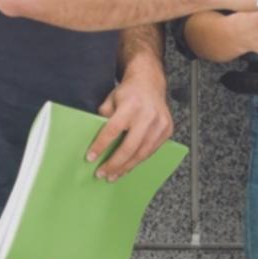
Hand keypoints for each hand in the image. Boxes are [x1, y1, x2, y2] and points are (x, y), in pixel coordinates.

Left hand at [86, 66, 174, 181]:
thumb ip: (104, 118)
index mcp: (131, 105)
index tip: (90, 158)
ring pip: (142, 153)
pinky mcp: (167, 130)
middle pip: (129, 147)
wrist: (150, 83)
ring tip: (113, 175)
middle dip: (114, 163)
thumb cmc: (129, 92)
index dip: (101, 145)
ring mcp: (160, 124)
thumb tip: (95, 140)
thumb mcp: (111, 100)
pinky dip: (138, 161)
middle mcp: (148, 115)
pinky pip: (151, 151)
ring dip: (126, 167)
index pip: (113, 130)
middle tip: (102, 174)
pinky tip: (127, 166)